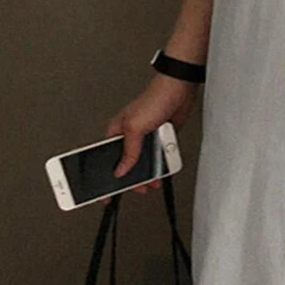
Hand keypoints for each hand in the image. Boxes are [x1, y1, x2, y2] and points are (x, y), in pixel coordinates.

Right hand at [104, 73, 199, 193]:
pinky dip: (161, 166)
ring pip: (144, 164)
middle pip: (127, 165)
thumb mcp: (135, 127)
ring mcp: (146, 139)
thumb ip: (128, 151)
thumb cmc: (154, 99)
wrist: (180, 90)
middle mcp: (130, 137)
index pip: (105, 158)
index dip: (105, 176)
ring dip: (148, 174)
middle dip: (131, 179)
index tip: (104, 193)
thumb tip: (120, 170)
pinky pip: (159, 158)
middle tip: (137, 188)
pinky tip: (162, 171)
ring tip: (152, 183)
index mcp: (116, 132)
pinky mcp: (161, 140)